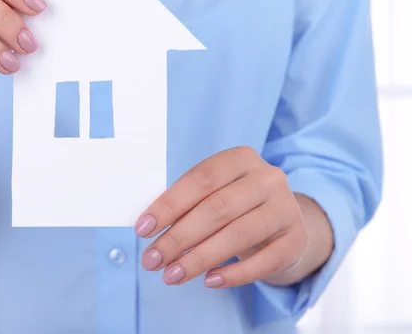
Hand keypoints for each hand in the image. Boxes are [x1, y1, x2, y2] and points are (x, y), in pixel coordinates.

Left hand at [135, 146, 312, 288]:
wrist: (282, 220)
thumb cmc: (234, 204)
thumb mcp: (213, 193)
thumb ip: (186, 204)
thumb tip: (148, 228)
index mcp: (241, 158)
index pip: (200, 179)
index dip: (169, 205)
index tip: (142, 229)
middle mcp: (267, 178)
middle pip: (217, 209)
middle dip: (178, 238)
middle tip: (151, 260)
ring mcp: (286, 207)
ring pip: (238, 235)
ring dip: (199, 259)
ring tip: (171, 275)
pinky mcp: (297, 238)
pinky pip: (264, 261)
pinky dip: (234, 274)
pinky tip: (209, 281)